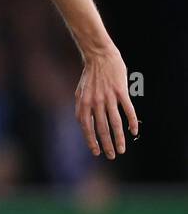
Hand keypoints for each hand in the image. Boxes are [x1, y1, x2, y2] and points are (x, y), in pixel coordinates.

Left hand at [75, 44, 138, 158]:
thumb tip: (84, 124)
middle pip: (102, 128)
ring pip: (115, 122)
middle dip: (106, 144)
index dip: (91, 141)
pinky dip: (132, 122)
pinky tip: (134, 132)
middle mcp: (95, 102)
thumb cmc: (89, 76)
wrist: (99, 57)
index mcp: (83, 104)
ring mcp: (109, 97)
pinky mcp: (121, 92)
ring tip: (122, 149)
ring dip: (119, 138)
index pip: (87, 127)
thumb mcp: (79, 92)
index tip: (96, 152)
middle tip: (112, 156)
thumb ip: (81, 108)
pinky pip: (128, 110)